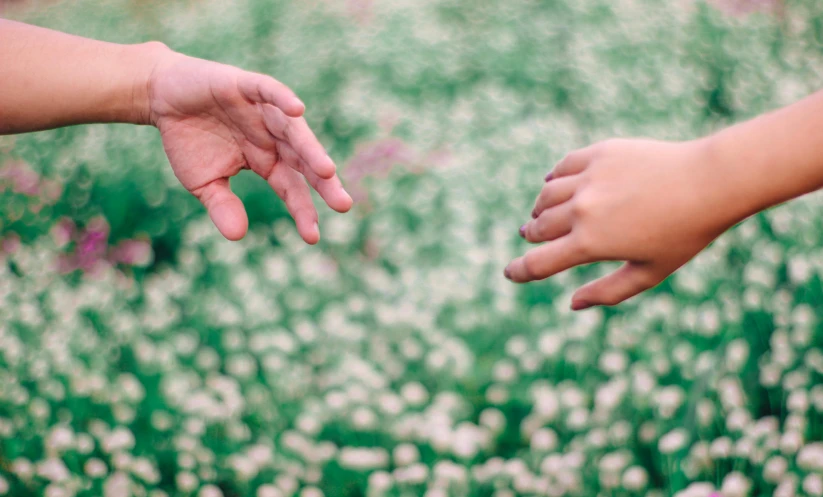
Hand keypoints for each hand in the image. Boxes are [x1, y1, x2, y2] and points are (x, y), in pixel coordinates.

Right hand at [145, 50, 351, 242]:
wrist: (162, 97)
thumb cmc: (188, 139)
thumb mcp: (203, 182)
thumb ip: (222, 205)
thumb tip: (238, 236)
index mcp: (267, 160)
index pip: (291, 188)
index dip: (303, 210)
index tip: (313, 237)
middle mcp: (272, 136)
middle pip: (303, 160)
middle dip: (324, 182)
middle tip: (343, 204)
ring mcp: (262, 111)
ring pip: (292, 129)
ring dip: (310, 148)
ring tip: (328, 171)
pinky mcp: (245, 85)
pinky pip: (268, 90)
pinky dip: (282, 98)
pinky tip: (298, 110)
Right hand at [504, 139, 739, 309]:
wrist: (710, 181)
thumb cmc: (685, 233)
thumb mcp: (649, 273)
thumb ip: (607, 293)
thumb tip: (572, 304)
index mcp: (590, 244)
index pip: (537, 263)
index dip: (518, 271)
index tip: (509, 273)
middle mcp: (582, 210)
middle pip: (539, 228)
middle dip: (533, 237)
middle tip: (532, 238)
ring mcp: (588, 179)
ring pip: (546, 196)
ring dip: (540, 210)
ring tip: (543, 214)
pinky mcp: (599, 154)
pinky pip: (562, 168)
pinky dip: (554, 180)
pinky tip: (555, 185)